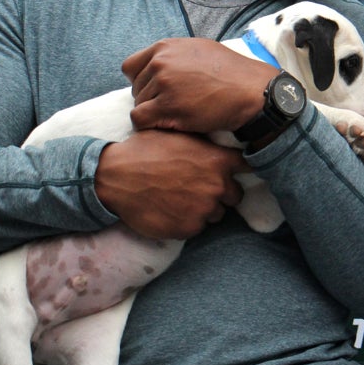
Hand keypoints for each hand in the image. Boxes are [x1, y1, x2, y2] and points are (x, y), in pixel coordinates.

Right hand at [94, 129, 245, 238]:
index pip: (248, 167)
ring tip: (181, 199)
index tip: (240, 171)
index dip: (243, 170)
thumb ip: (203, 144)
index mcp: (217, 160)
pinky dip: (187, 221)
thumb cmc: (144, 151)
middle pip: (235, 195)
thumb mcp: (178, 136)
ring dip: (205, 209)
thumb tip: (216, 142)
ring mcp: (204, 209)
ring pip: (216, 213)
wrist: (115, 177)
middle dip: (222, 193)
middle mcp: (217, 185)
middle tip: (199, 188)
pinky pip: (197, 227)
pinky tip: (170, 210)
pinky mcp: (189, 228)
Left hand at [121, 38, 277, 133]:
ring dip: (153, 113)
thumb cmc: (231, 72)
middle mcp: (161, 62)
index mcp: (165, 47)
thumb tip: (157, 64)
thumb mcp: (200, 50)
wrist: (251, 90)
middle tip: (173, 106)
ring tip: (177, 115)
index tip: (156, 90)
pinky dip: (150, 125)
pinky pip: (140, 119)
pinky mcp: (168, 107)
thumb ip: (174, 55)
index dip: (141, 81)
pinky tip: (169, 125)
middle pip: (135, 88)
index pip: (130, 67)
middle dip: (149, 99)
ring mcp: (163, 84)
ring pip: (138, 105)